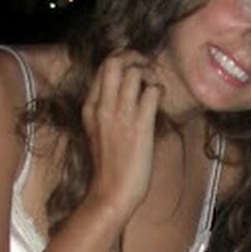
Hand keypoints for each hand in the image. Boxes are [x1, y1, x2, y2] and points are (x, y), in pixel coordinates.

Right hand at [82, 51, 162, 218]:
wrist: (111, 193)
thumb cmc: (109, 169)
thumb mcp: (98, 134)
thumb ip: (105, 114)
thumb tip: (123, 100)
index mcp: (90, 107)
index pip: (102, 68)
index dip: (121, 60)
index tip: (134, 67)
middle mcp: (103, 106)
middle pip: (114, 62)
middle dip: (133, 57)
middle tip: (146, 67)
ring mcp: (121, 115)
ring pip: (133, 72)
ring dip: (148, 73)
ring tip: (154, 85)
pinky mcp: (140, 127)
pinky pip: (152, 93)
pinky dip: (159, 90)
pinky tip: (160, 99)